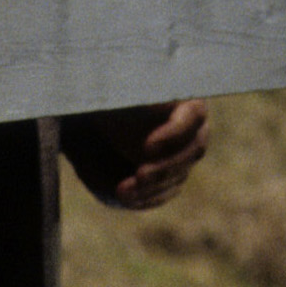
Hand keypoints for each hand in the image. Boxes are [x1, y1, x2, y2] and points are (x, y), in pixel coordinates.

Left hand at [73, 98, 209, 211]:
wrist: (92, 119)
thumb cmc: (109, 98)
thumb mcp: (116, 92)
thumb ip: (128, 93)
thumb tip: (133, 90)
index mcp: (182, 99)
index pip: (193, 116)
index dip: (174, 133)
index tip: (147, 146)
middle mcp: (192, 129)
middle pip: (191, 152)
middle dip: (164, 166)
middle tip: (140, 175)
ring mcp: (183, 156)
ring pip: (176, 176)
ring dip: (151, 187)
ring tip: (122, 191)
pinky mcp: (168, 177)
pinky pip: (164, 192)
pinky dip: (145, 197)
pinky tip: (125, 196)